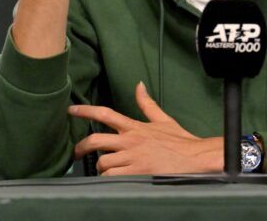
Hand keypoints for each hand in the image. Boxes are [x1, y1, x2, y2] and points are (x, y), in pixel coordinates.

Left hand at [69, 82, 222, 175]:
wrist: (195, 157)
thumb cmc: (180, 141)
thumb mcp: (163, 120)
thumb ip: (147, 104)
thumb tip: (139, 85)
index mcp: (135, 127)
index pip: (105, 114)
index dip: (85, 110)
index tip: (71, 110)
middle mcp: (131, 140)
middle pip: (96, 140)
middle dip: (81, 148)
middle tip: (77, 154)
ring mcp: (133, 157)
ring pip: (103, 162)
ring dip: (101, 169)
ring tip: (106, 171)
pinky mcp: (138, 172)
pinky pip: (113, 177)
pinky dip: (109, 180)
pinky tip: (114, 180)